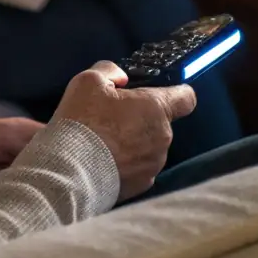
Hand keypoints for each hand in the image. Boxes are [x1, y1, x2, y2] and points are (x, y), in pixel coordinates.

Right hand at [53, 61, 196, 201]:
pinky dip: (126, 165)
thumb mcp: (89, 81)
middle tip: (111, 119)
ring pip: (149, 148)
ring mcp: (154, 165)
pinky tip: (103, 162)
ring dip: (133, 144)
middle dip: (140, 120)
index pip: (186, 97)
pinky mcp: (142, 186)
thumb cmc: (83, 122)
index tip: (159, 94)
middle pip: (160, 123)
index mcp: (156, 108)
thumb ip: (110, 71)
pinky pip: (138, 169)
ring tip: (104, 144)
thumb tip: (121, 78)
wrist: (70, 172)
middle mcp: (163, 138)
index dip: (176, 93)